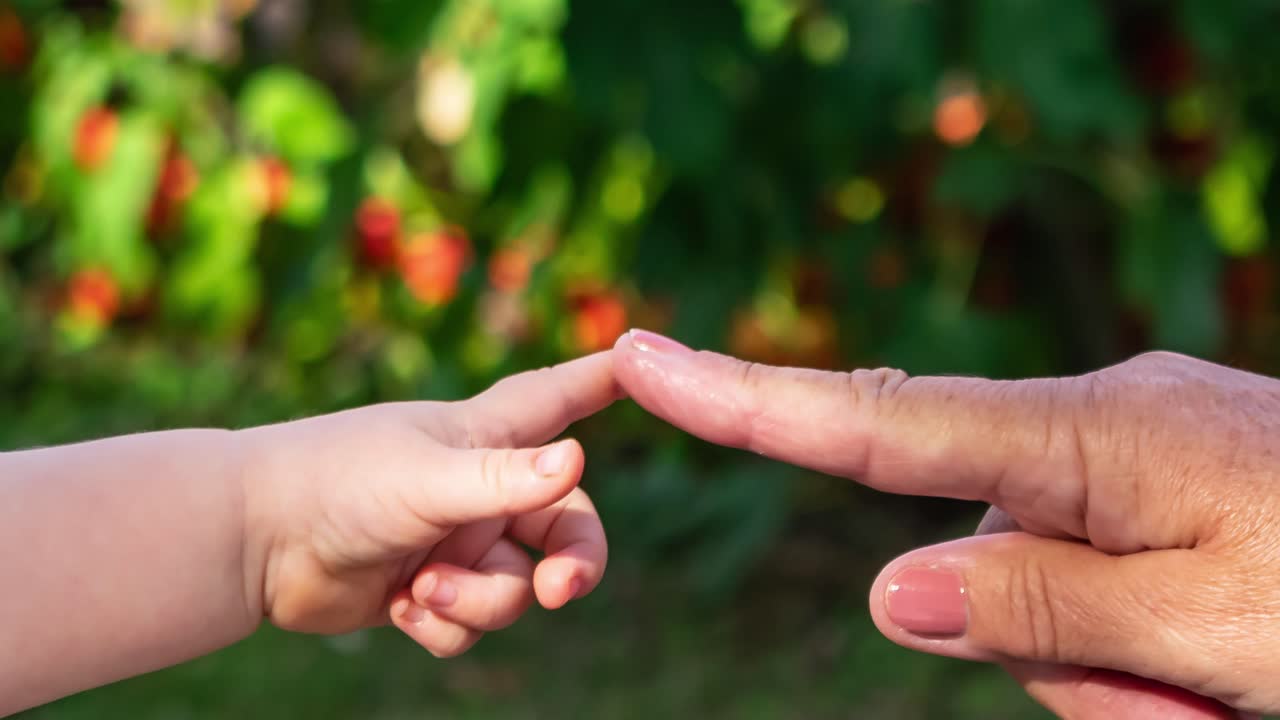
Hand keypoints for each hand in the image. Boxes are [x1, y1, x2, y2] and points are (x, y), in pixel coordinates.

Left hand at [238, 352, 619, 656]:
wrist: (251, 542)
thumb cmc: (334, 481)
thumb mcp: (425, 479)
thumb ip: (501, 479)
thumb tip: (578, 462)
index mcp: (486, 438)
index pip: (562, 397)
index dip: (607, 379)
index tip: (650, 358)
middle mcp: (481, 488)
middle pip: (567, 527)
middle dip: (572, 564)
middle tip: (559, 590)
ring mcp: (455, 542)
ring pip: (515, 589)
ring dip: (478, 600)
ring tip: (422, 589)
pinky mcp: (425, 590)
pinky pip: (470, 623)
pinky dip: (443, 625)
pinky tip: (401, 608)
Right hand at [613, 330, 1278, 717]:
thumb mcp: (1212, 632)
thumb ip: (1037, 603)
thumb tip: (883, 583)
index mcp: (1095, 436)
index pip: (878, 422)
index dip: (747, 400)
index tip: (640, 358)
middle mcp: (1095, 429)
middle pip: (973, 559)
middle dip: (1047, 657)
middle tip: (1184, 700)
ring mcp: (1126, 462)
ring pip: (1035, 601)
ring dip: (1108, 679)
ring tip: (1224, 693)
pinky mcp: (1155, 497)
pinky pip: (1091, 594)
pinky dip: (1139, 663)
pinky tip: (1224, 674)